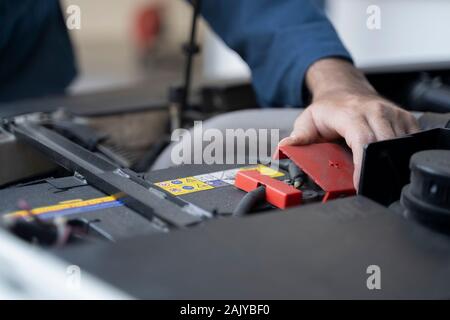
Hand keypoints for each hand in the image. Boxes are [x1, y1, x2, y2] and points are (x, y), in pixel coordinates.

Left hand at [278, 59, 419, 187]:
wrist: (343, 90)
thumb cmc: (327, 108)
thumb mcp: (307, 121)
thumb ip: (298, 137)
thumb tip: (284, 148)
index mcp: (350, 113)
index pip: (363, 140)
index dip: (363, 164)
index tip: (359, 183)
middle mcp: (374, 111)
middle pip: (385, 143)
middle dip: (378, 166)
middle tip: (368, 185)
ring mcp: (391, 113)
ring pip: (400, 141)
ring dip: (391, 159)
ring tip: (378, 174)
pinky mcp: (403, 117)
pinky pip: (411, 137)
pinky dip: (404, 150)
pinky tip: (392, 159)